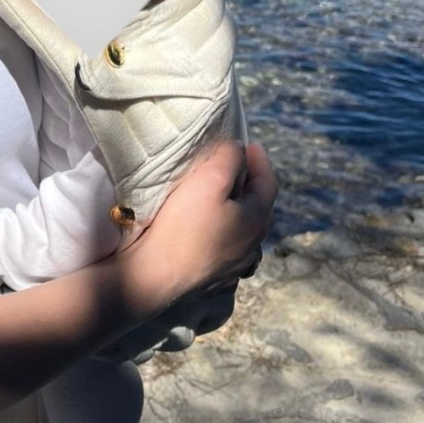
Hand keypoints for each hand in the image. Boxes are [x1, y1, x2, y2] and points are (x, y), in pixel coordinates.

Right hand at [119, 141, 276, 317]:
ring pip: (245, 231)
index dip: (260, 159)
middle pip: (259, 207)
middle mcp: (253, 246)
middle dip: (250, 183)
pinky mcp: (216, 279)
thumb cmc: (184, 224)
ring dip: (238, 211)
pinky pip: (228, 249)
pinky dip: (225, 233)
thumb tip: (239, 151)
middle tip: (234, 166)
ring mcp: (236, 267)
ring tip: (222, 198)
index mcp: (257, 220)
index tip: (250, 143)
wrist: (155, 275)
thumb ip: (230, 158)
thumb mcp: (209, 179)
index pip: (268, 182)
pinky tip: (211, 231)